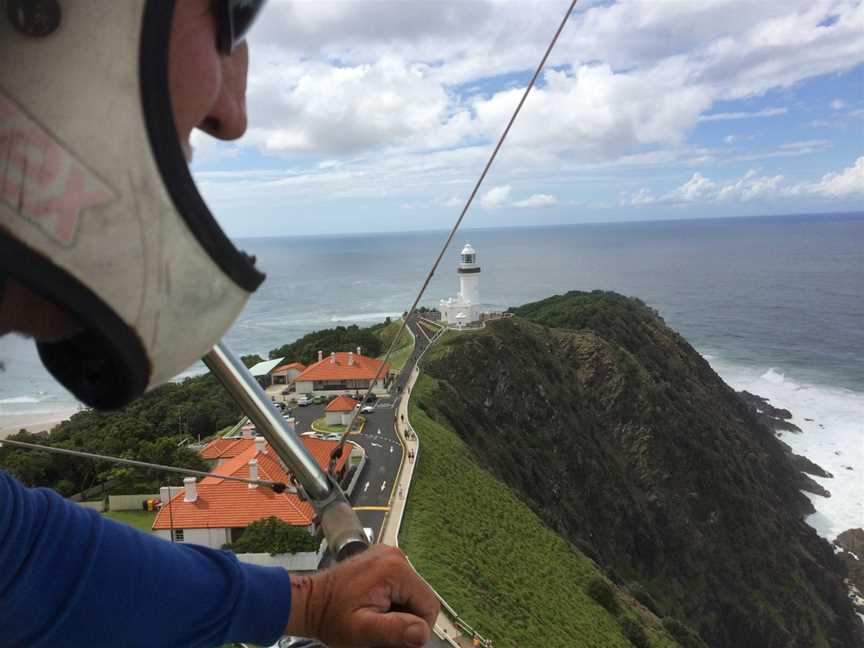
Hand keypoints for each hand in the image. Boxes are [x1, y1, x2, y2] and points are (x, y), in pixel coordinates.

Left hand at [285, 544, 439, 646]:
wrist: (310, 601)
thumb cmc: (332, 617)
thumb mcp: (362, 630)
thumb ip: (394, 630)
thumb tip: (422, 633)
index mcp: (396, 569)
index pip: (429, 605)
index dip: (417, 627)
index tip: (395, 636)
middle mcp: (396, 555)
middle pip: (421, 597)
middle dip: (406, 617)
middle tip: (381, 627)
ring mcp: (388, 555)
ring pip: (411, 593)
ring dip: (399, 609)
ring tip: (376, 616)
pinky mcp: (382, 559)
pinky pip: (400, 585)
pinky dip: (392, 600)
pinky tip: (375, 605)